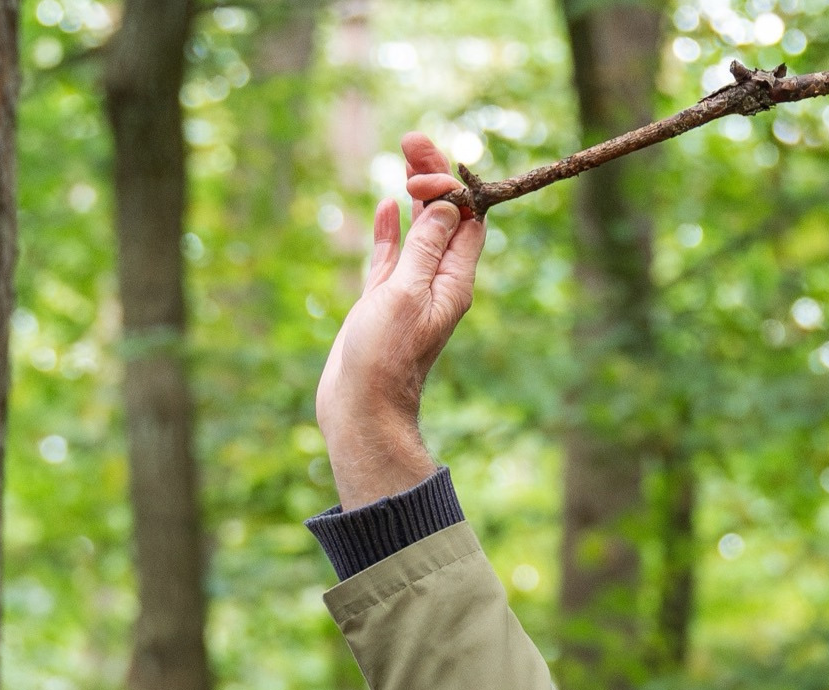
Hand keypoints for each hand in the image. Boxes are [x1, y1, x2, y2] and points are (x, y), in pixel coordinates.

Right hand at [313, 135, 487, 511]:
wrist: (361, 410)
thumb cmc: (384, 359)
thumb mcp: (406, 294)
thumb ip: (424, 249)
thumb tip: (445, 205)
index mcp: (454, 282)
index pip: (467, 219)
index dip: (453, 185)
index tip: (428, 161)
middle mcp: (438, 283)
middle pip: (443, 218)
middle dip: (432, 178)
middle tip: (412, 139)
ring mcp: (410, 292)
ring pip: (417, 231)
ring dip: (412, 195)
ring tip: (402, 157)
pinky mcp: (383, 302)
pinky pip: (392, 256)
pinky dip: (391, 229)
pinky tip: (385, 205)